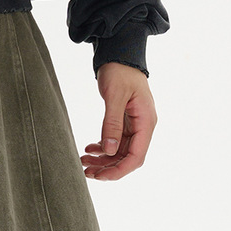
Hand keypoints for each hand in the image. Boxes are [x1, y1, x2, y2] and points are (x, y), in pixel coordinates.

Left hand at [84, 62, 155, 180]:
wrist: (119, 54)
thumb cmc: (120, 71)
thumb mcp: (115, 97)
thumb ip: (112, 124)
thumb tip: (109, 152)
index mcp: (146, 122)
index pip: (137, 156)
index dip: (119, 170)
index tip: (100, 177)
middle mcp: (143, 126)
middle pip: (127, 157)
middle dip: (108, 167)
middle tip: (86, 172)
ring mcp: (135, 124)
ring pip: (120, 151)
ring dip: (103, 160)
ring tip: (83, 162)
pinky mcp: (125, 121)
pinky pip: (115, 141)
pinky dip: (102, 147)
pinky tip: (88, 149)